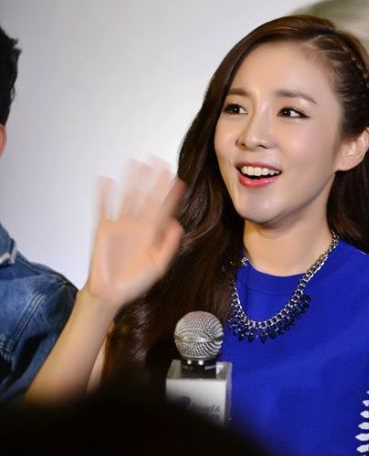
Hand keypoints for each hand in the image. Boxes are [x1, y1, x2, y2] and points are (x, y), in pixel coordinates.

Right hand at [85, 159, 185, 309]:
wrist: (110, 293)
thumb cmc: (134, 282)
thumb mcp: (158, 265)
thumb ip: (168, 245)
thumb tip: (177, 224)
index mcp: (151, 233)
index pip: (163, 208)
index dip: (170, 195)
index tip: (178, 180)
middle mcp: (137, 225)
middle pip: (146, 197)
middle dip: (152, 180)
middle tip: (159, 161)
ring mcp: (120, 225)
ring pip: (126, 197)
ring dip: (131, 181)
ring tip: (136, 163)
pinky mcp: (103, 229)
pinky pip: (103, 208)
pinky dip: (103, 195)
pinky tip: (106, 180)